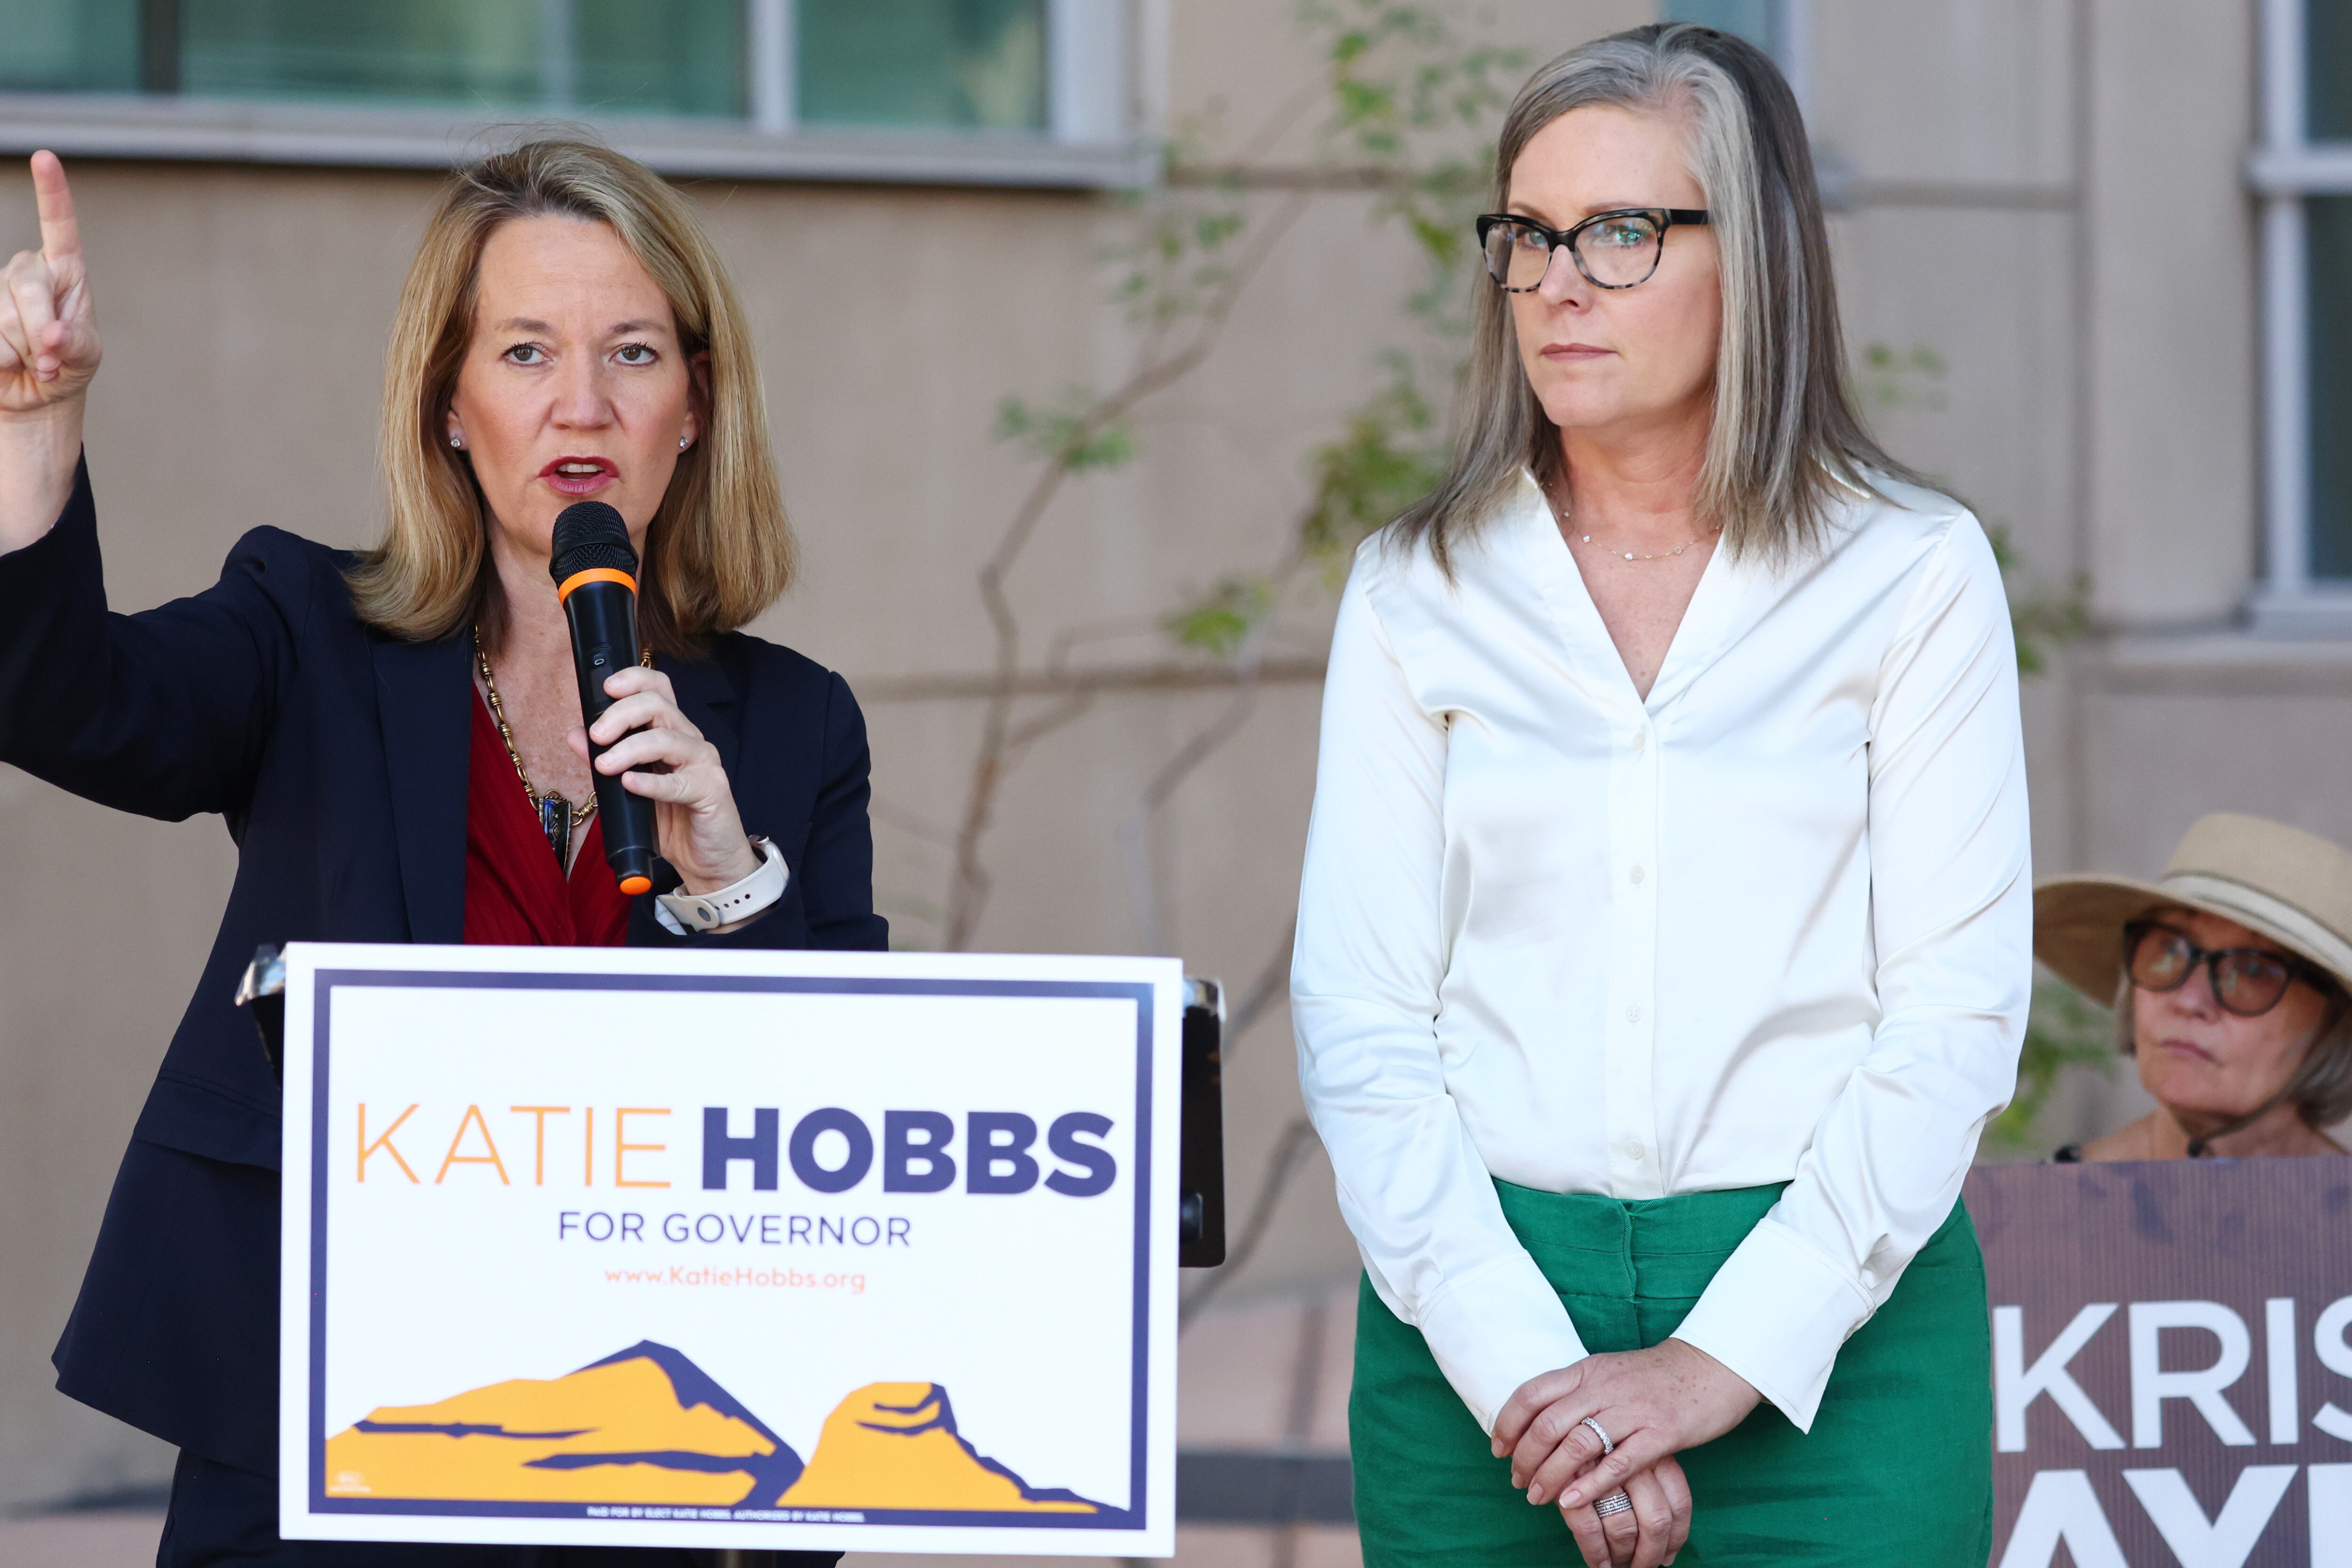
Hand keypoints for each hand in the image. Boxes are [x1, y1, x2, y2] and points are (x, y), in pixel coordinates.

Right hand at [1, 152, 96, 414]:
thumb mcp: (86, 355)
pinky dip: (2, 361)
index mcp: (64, 269)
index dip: (52, 192)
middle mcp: (25, 270)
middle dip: (42, 332)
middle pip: (27, 290)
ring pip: (3, 319)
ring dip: (23, 352)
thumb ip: (76, 344)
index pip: (58, 225)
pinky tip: (9, 365)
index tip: (45, 157)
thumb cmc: (69, 362)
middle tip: (52, 361)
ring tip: (35, 363)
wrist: (39, 390)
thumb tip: (53, 337)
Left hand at [567, 665, 760, 898]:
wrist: (708, 860)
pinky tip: (630, 784)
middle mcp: (690, 741)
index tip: (606, 687)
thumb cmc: (672, 820)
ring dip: (630, 749)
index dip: (634, 679)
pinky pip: (679, 783)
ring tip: (604, 766)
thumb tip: (575, 734)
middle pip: (659, 706)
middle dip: (622, 714)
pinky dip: (651, 782)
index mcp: (671, 733)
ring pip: (667, 739)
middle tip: (598, 734)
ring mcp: (704, 764)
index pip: (658, 689)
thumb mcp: (629, 788)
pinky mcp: (712, 791)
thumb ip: (605, 759)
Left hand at [1493, 1339, 1759, 1513]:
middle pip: (1548, 1424)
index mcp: (1586, 1371)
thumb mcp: (1607, 1373)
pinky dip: (1590, 1485)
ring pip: (1577, 1446)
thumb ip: (1576, 1393)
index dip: (1509, 1423)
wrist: (1711, 1367)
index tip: (1498, 1449)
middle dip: (1526, 1457)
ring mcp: (1632, 1410)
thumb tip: (1538, 1421)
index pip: (1532, 1393)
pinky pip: (1618, 1463)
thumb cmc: (1653, 1377)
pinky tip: (1572, 1502)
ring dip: (1551, 1476)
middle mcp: (1603, 1387)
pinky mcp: (1661, 1434)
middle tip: (1518, 1482)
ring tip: (1538, 1497)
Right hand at [1559, 1454, 1689, 1567]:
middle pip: (1656, 1521)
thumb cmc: (1596, 1445)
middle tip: (1641, 1567)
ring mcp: (1603, 1470)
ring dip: (1622, 1556)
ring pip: (1624, 1528)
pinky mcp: (1572, 1480)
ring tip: (1616, 1565)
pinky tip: (1598, 1564)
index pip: (1679, 1503)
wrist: (1547, 1413)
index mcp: (1655, 1453)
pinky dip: (1595, 1553)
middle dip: (1650, 1554)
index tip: (1667, 1557)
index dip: (1676, 1537)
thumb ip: (1650, 1488)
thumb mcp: (1632, 1456)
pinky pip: (1590, 1528)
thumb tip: (1666, 1551)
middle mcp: (1634, 1460)